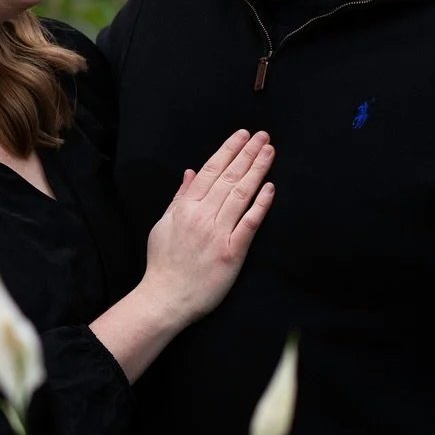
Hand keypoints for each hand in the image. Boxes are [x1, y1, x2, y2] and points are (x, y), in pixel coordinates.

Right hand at [88, 130, 273, 384]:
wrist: (166, 298)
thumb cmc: (163, 264)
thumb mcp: (163, 224)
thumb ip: (179, 197)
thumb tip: (191, 172)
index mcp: (185, 207)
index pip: (211, 171)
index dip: (228, 150)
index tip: (242, 135)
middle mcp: (202, 216)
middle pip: (229, 177)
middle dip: (247, 153)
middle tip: (263, 135)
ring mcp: (218, 234)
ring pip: (241, 194)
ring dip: (256, 170)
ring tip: (269, 152)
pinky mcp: (232, 253)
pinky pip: (249, 223)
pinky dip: (260, 204)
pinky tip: (270, 187)